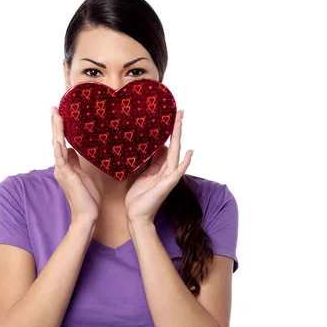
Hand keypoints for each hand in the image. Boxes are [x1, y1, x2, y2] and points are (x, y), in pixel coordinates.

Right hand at [51, 107, 100, 222]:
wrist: (87, 215)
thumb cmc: (87, 198)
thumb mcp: (82, 174)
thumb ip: (75, 162)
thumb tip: (71, 149)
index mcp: (65, 166)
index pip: (60, 143)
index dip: (59, 129)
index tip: (59, 114)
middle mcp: (60, 167)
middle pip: (56, 141)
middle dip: (55, 124)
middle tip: (54, 108)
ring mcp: (62, 171)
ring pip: (56, 146)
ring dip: (56, 130)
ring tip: (55, 115)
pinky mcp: (66, 176)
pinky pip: (61, 160)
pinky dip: (58, 148)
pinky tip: (58, 139)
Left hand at [125, 109, 192, 224]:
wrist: (136, 215)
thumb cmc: (139, 196)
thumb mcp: (142, 174)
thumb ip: (150, 161)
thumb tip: (153, 146)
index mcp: (160, 167)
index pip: (167, 144)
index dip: (169, 131)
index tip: (171, 116)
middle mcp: (167, 170)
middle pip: (174, 145)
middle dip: (176, 128)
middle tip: (180, 111)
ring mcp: (169, 177)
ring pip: (176, 152)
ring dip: (179, 136)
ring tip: (181, 121)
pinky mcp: (167, 184)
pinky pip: (178, 171)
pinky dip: (185, 162)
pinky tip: (190, 152)